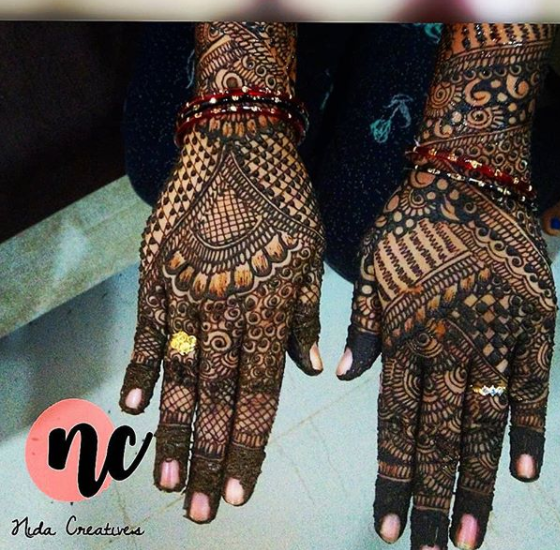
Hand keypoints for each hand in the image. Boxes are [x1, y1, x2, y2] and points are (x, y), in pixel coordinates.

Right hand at [119, 117, 324, 522]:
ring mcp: (186, 289)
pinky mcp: (156, 269)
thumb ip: (310, 314)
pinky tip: (132, 407)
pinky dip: (140, 368)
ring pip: (177, 373)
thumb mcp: (315, 252)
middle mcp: (226, 307)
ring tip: (164, 477)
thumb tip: (308, 371)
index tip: (236, 488)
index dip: (247, 443)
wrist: (238, 140)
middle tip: (197, 507)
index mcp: (271, 306)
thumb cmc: (287, 196)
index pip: (259, 392)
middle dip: (207, 455)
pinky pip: (146, 328)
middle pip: (215, 395)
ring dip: (171, 429)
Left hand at [337, 169, 555, 548]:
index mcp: (404, 334)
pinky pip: (531, 382)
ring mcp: (495, 334)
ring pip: (483, 422)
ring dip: (477, 482)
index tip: (387, 523)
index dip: (392, 476)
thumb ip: (361, 324)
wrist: (467, 177)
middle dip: (432, 496)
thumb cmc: (410, 221)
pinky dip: (527, 428)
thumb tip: (348, 378)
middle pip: (438, 436)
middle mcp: (447, 343)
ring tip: (470, 535)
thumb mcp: (368, 267)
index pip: (394, 422)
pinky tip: (525, 472)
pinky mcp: (534, 320)